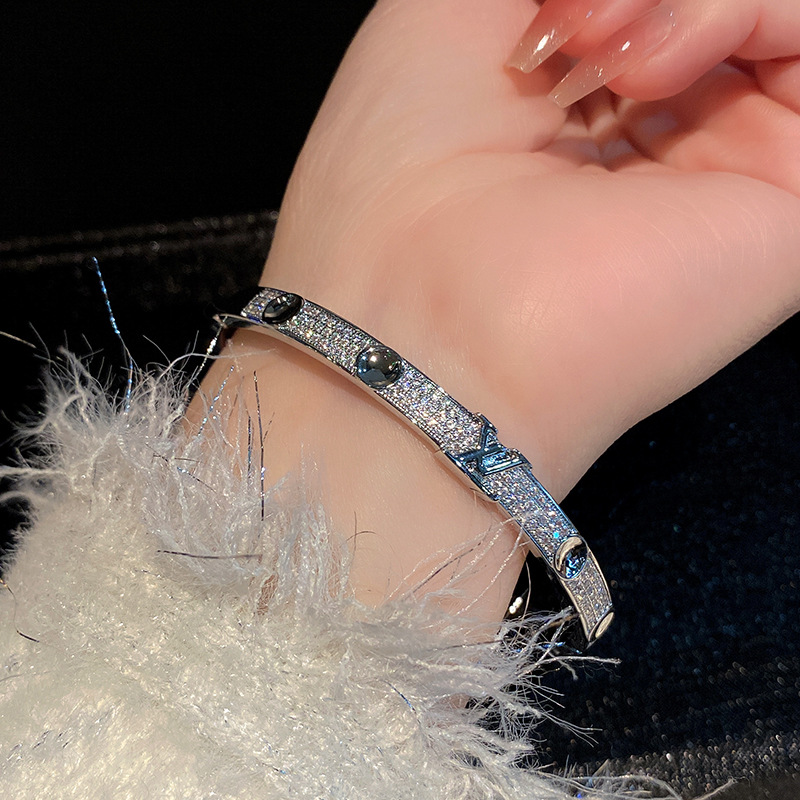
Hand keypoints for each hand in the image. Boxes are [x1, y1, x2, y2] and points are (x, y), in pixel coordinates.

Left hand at [196, 0, 799, 621]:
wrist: (425, 325)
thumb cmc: (396, 179)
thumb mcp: (446, 12)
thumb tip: (631, 0)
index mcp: (577, 117)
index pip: (636, 16)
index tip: (534, 19)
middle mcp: (656, 145)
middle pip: (705, 17)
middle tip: (560, 30)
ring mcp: (725, 171)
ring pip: (766, 18)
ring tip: (590, 49)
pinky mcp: (791, 206)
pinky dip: (746, 9)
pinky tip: (645, 71)